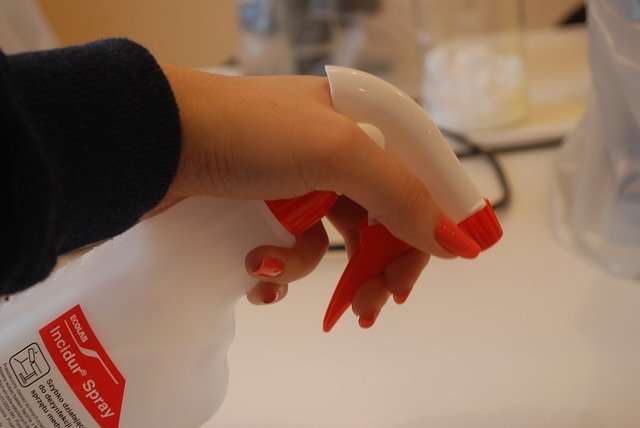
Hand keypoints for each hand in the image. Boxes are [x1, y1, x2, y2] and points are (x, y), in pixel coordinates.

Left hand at [154, 63, 478, 327]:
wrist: (154, 139)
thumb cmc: (249, 134)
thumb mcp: (337, 153)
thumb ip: (402, 195)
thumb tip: (455, 241)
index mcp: (359, 124)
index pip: (413, 182)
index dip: (424, 230)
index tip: (420, 276)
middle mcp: (331, 152)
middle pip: (375, 221)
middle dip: (370, 267)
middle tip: (369, 308)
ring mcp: (292, 183)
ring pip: (325, 243)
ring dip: (301, 267)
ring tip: (267, 271)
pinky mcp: (257, 209)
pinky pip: (284, 251)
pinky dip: (272, 271)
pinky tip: (251, 272)